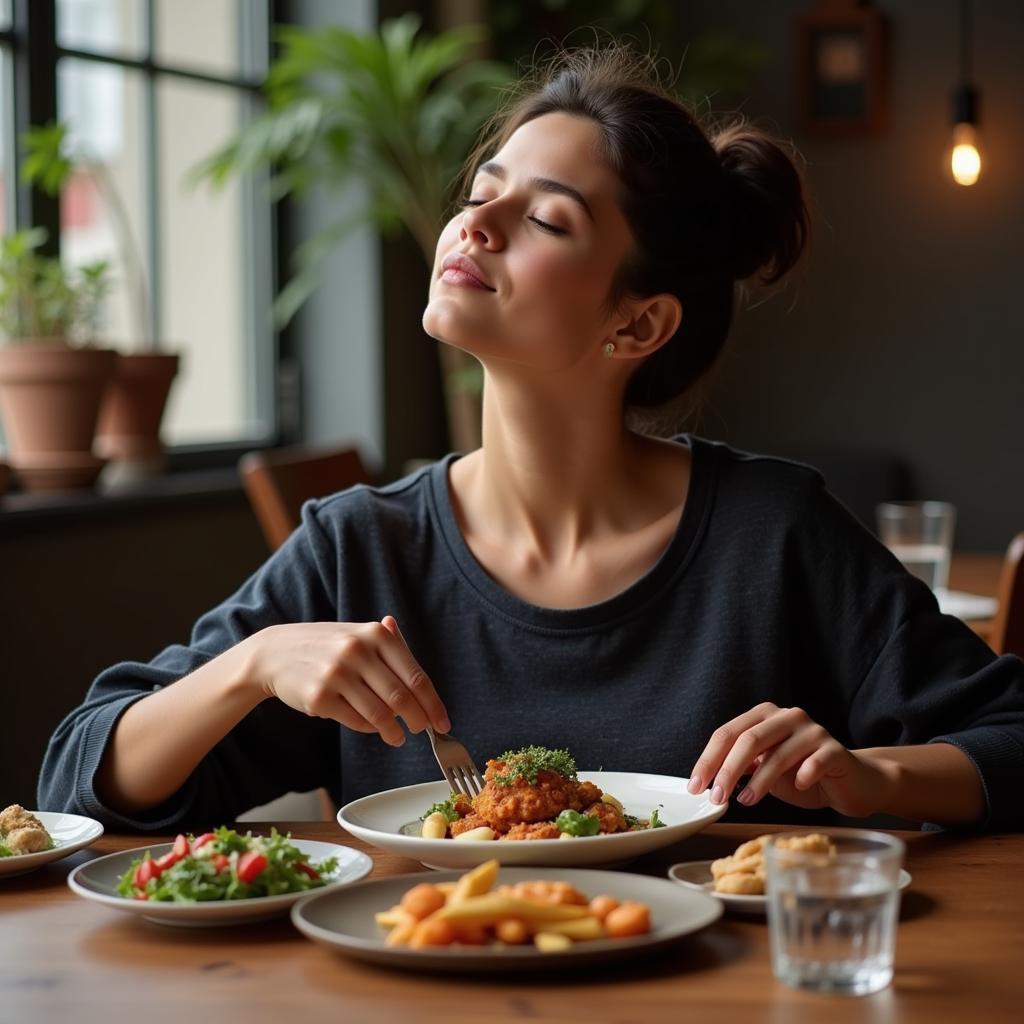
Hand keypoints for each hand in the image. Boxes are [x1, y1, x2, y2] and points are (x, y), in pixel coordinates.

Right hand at [248, 615, 449, 746]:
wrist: (275, 653)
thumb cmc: (325, 646)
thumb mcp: (358, 635)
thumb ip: (392, 652)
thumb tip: (424, 686)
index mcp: (375, 634)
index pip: (416, 676)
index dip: (433, 704)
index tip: (442, 722)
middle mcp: (357, 651)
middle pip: (401, 697)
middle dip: (417, 720)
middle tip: (422, 731)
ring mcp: (336, 674)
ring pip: (380, 713)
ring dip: (393, 731)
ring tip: (397, 737)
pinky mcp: (319, 697)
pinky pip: (356, 721)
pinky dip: (369, 728)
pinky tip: (372, 727)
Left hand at [686, 702, 893, 817]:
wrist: (852, 782)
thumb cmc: (803, 775)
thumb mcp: (765, 769)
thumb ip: (741, 767)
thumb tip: (707, 781)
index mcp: (765, 716)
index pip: (728, 734)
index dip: (708, 760)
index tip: (695, 786)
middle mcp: (788, 716)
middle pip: (749, 739)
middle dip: (727, 770)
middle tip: (716, 798)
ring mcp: (813, 731)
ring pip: (778, 753)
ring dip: (759, 781)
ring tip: (746, 801)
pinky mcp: (835, 750)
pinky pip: (814, 762)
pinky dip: (802, 776)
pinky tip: (797, 788)